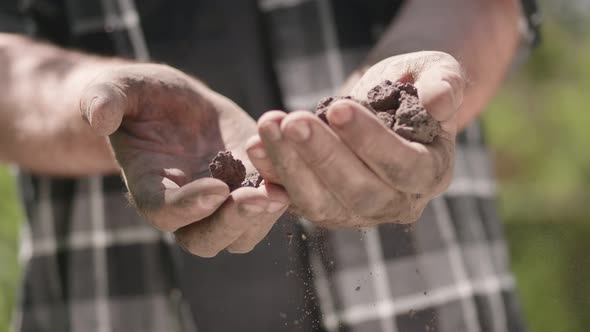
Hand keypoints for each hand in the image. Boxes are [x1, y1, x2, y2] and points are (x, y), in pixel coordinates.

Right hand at [80, 64, 288, 255]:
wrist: (177, 106)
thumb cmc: (143, 98)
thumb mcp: (121, 88)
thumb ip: (104, 99)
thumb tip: (98, 116)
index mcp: (150, 187)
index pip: (163, 212)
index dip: (188, 207)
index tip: (215, 188)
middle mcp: (186, 207)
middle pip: (205, 240)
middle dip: (232, 222)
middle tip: (259, 197)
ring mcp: (221, 203)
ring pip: (242, 234)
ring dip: (263, 217)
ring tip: (282, 190)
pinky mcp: (250, 189)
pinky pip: (268, 208)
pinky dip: (284, 195)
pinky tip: (298, 171)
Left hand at [245, 51, 463, 227]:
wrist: (383, 105)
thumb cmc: (412, 86)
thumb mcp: (436, 73)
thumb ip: (443, 84)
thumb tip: (440, 100)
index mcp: (431, 173)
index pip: (404, 167)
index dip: (371, 142)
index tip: (338, 109)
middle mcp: (397, 203)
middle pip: (359, 192)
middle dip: (322, 156)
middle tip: (292, 121)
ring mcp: (359, 212)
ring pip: (321, 202)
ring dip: (290, 165)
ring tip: (267, 126)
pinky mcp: (326, 208)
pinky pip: (296, 197)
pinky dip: (273, 174)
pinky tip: (253, 147)